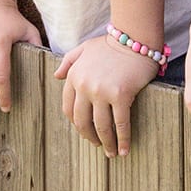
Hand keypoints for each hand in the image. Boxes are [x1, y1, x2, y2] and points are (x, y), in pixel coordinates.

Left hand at [54, 36, 157, 156]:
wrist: (134, 37)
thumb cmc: (110, 44)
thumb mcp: (84, 48)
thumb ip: (69, 61)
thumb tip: (56, 76)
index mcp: (74, 76)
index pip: (69, 109)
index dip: (77, 124)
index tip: (85, 131)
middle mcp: (85, 85)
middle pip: (83, 121)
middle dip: (90, 137)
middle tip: (98, 145)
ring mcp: (101, 91)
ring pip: (101, 126)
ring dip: (106, 143)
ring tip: (112, 152)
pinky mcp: (120, 95)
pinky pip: (120, 124)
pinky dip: (122, 140)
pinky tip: (124, 149)